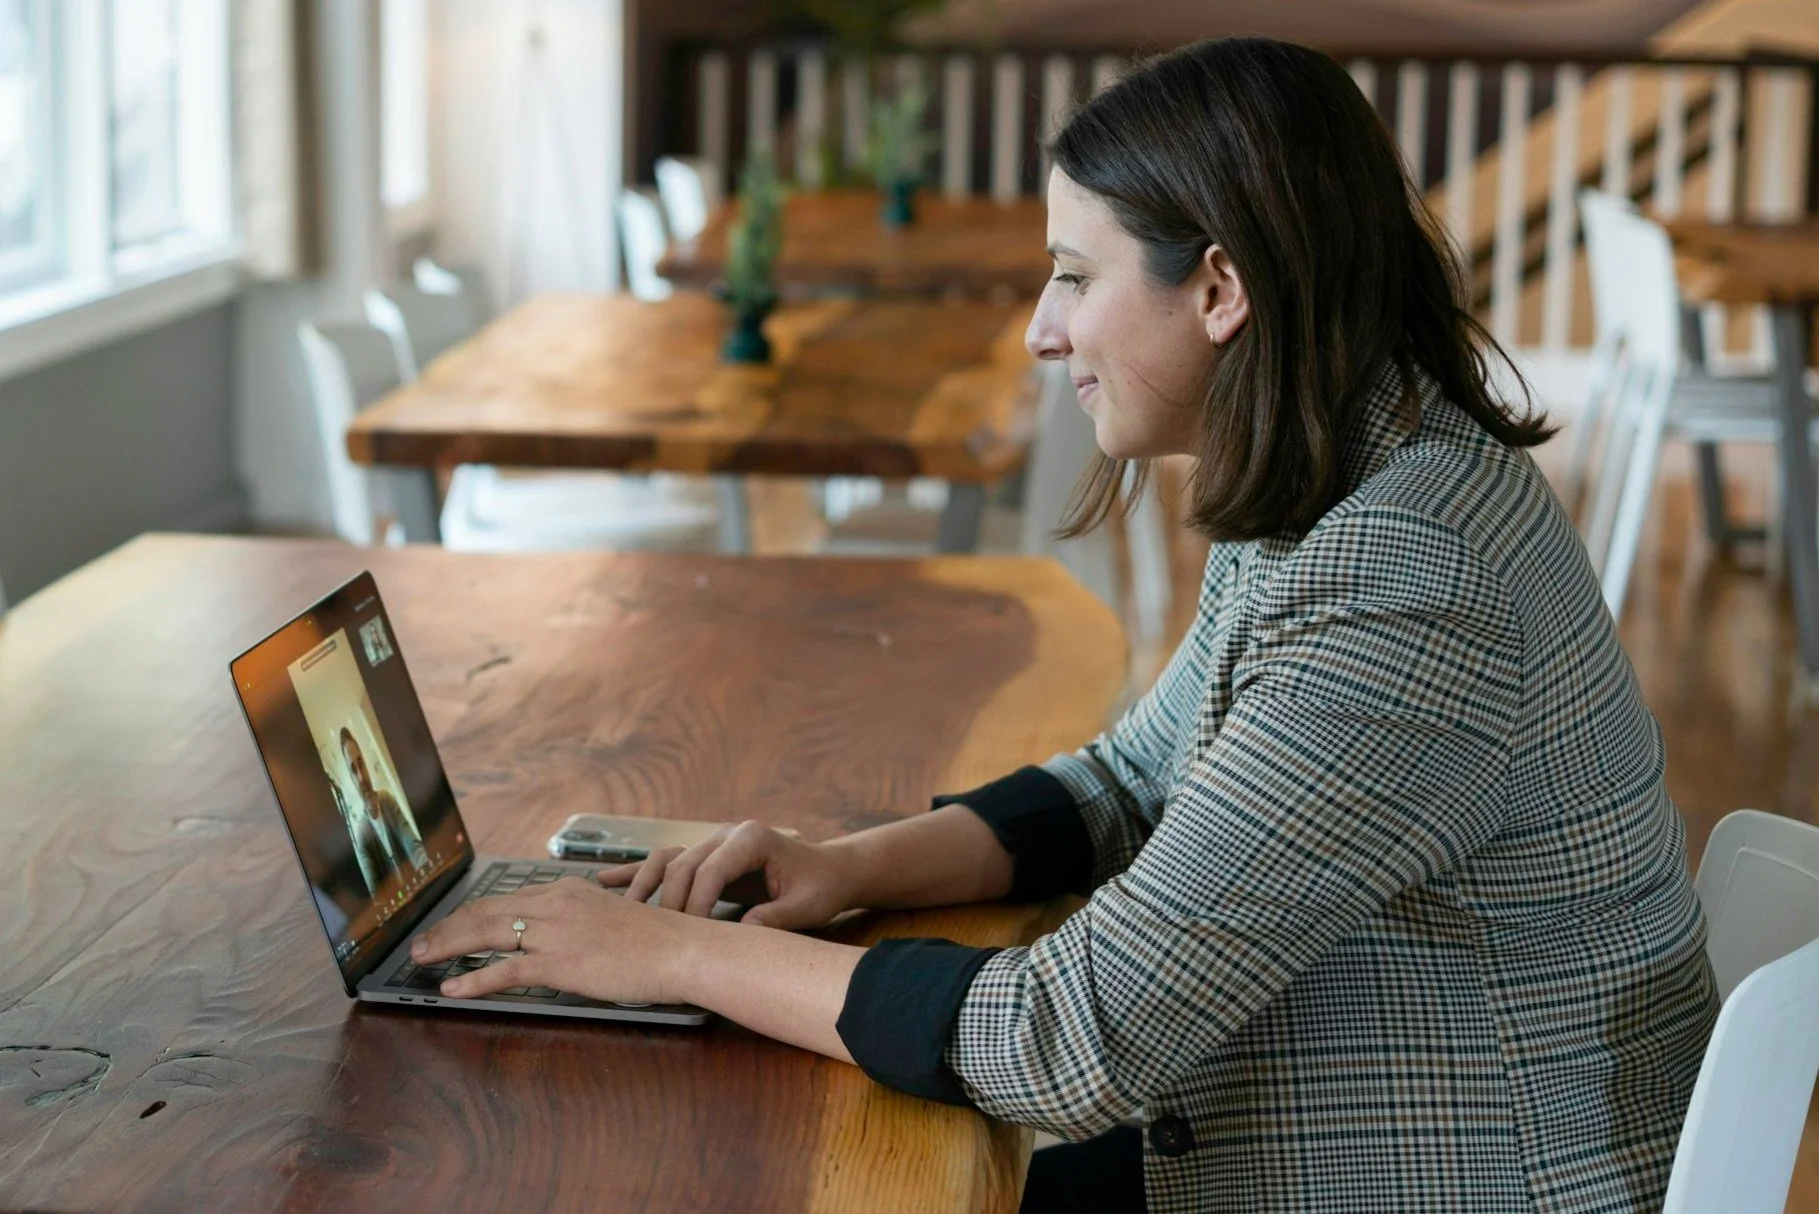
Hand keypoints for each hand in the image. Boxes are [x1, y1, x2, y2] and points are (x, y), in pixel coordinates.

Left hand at [410, 877, 702, 1004]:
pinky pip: (505, 971)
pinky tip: (453, 988)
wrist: (681, 950)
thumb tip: (559, 938)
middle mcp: (555, 904)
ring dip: (448, 946)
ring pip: (486, 934)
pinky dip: (474, 979)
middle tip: (422, 942)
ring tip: (422, 959)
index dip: (471, 912)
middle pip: (486, 911)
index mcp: (567, 891)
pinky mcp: (560, 962)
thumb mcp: (611, 917)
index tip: (451, 924)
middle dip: (447, 927)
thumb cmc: (657, 940)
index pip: (506, 899)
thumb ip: (580, 921)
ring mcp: (555, 932)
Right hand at [598, 820, 855, 930]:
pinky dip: (637, 872)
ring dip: (643, 886)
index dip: (696, 905)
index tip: (690, 937)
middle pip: (682, 865)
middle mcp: (727, 834)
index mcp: (751, 838)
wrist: (828, 871)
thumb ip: (776, 918)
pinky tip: (605, 881)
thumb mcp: (806, 906)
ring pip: (667, 861)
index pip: (710, 870)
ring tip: (619, 912)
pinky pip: (666, 862)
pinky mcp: (706, 855)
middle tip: (659, 938)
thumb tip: (743, 934)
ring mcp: (713, 841)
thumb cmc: (820, 888)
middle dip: (669, 902)